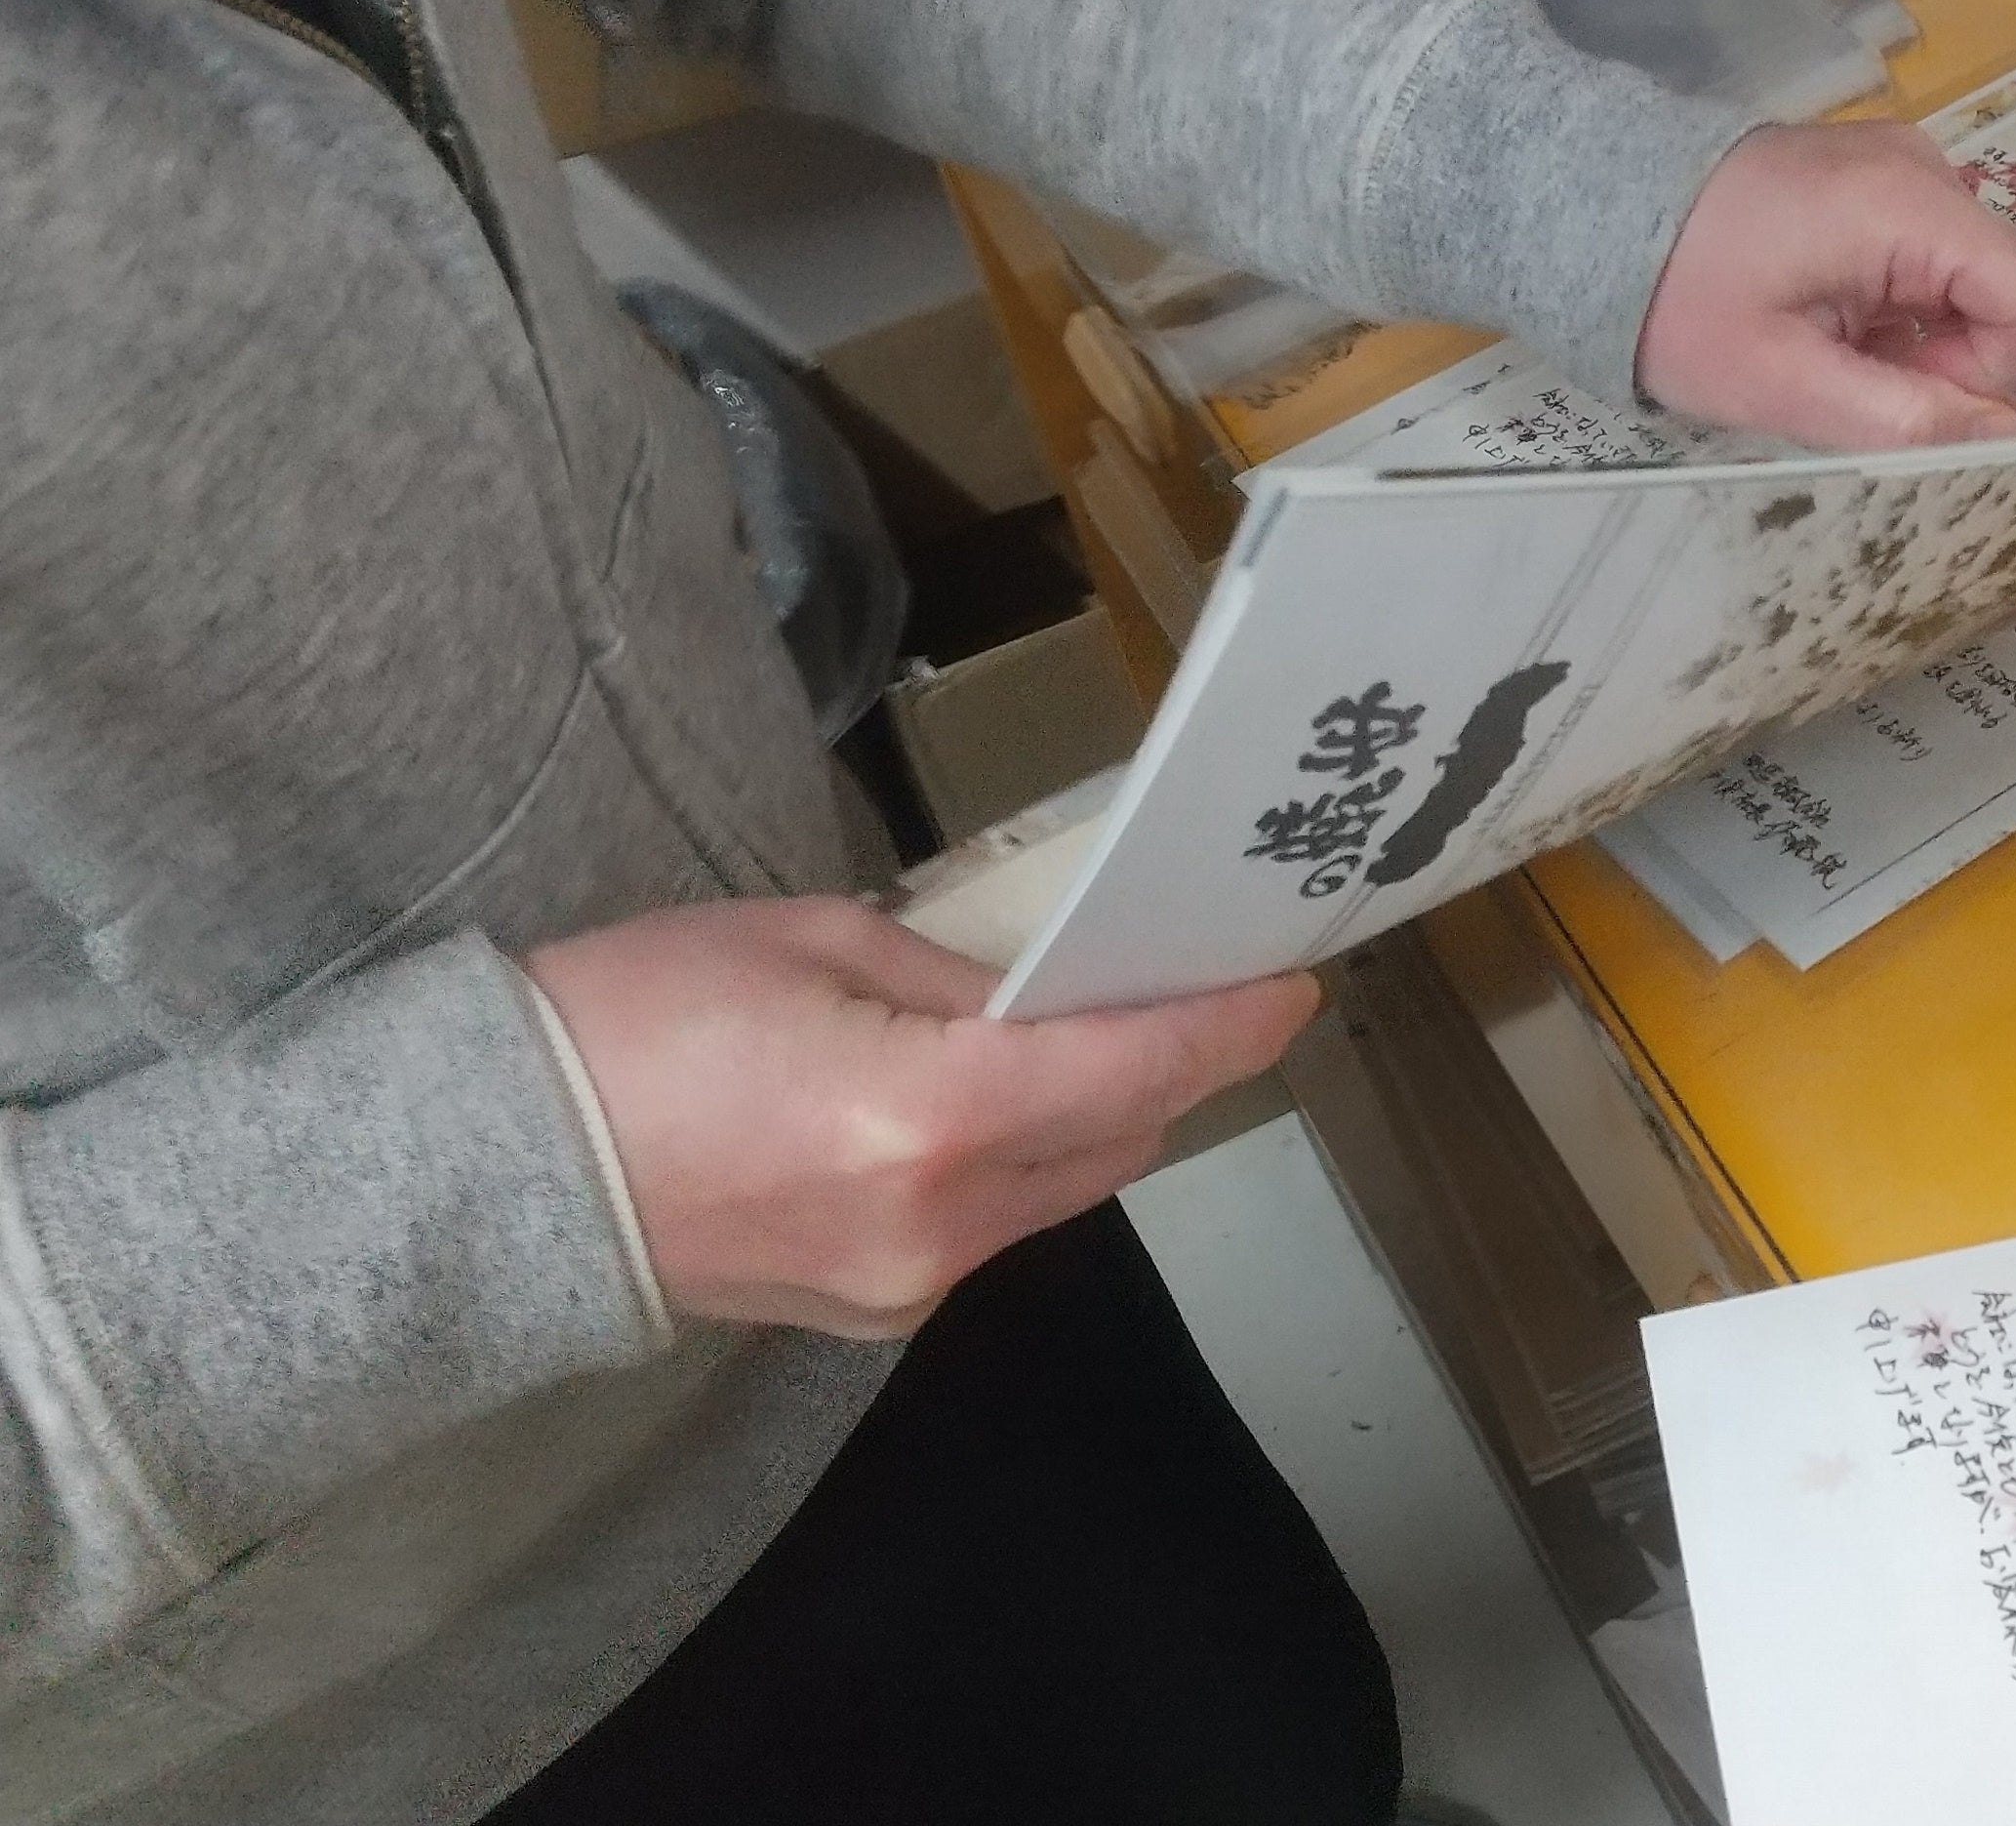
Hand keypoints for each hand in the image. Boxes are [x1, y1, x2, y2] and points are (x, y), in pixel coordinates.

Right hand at [526, 898, 1318, 1336]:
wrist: (488, 1172)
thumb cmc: (627, 1021)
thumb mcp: (812, 943)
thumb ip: (960, 976)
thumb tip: (1054, 988)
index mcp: (928, 1118)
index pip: (1138, 1071)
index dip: (1228, 1027)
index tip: (1288, 984)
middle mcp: (940, 1224)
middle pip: (1121, 1138)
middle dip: (1162, 1062)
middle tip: (1175, 981)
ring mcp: (908, 1287)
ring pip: (1063, 1188)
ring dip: (1088, 1113)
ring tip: (1076, 1028)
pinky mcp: (873, 1314)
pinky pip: (993, 1226)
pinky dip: (1013, 1161)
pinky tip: (978, 1097)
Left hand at [1638, 120, 2015, 450]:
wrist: (1595, 212)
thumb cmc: (1676, 301)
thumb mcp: (1777, 381)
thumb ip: (1899, 415)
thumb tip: (2007, 433)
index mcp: (1909, 210)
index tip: (1984, 438)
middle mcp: (1927, 174)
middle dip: (2003, 374)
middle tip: (1966, 433)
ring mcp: (1905, 173)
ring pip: (1985, 286)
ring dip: (1958, 356)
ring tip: (1879, 389)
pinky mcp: (1880, 187)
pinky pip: (1942, 268)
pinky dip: (1929, 326)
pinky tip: (1875, 358)